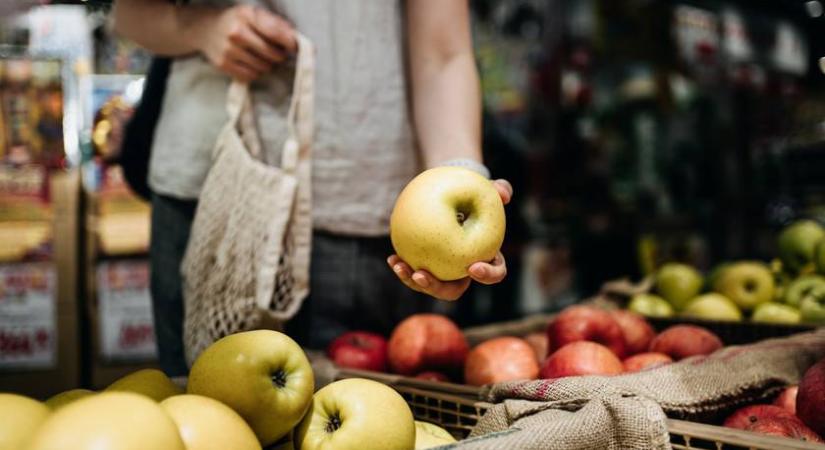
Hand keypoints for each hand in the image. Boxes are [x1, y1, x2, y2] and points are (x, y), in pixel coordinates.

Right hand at [195, 5, 296, 81]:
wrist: (206, 30)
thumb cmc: (237, 22)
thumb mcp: (254, 14)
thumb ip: (275, 24)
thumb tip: (294, 40)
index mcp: (246, 16)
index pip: (274, 33)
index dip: (289, 43)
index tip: (294, 48)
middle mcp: (236, 33)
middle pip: (272, 54)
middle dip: (279, 56)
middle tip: (278, 53)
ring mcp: (228, 50)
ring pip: (263, 67)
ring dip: (267, 65)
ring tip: (262, 57)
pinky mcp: (223, 64)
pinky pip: (250, 76)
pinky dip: (256, 72)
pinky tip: (252, 64)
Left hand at [388, 179, 511, 300]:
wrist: (453, 197)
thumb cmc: (475, 194)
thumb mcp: (490, 189)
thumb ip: (500, 189)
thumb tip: (503, 193)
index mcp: (487, 258)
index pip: (494, 273)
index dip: (486, 275)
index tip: (472, 267)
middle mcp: (464, 271)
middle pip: (453, 290)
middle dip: (436, 288)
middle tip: (421, 275)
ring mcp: (444, 272)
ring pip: (429, 285)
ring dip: (412, 280)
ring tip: (400, 266)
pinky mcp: (426, 266)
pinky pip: (414, 271)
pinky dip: (403, 267)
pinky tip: (392, 258)